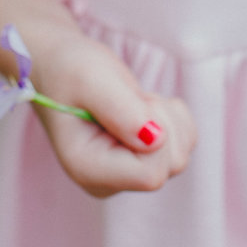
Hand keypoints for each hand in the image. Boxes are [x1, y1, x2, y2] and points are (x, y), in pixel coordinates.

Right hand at [32, 32, 196, 198]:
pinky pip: (184, 143)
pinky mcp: (143, 160)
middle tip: (129, 99)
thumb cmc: (69, 69)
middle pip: (170, 165)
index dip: (155, 133)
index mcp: (89, 170)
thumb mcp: (90, 78)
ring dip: (167, 117)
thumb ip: (121, 110)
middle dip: (161, 121)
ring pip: (180, 155)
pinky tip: (142, 107)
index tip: (132, 103)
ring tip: (131, 102)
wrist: (62, 65)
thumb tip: (156, 141)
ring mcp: (127, 174)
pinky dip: (173, 118)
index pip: (151, 174)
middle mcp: (109, 181)